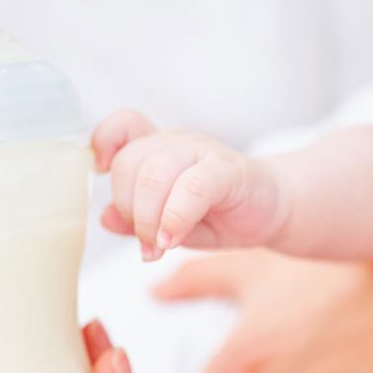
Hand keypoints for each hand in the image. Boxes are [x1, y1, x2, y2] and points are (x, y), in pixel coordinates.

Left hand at [92, 109, 287, 261]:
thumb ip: (134, 219)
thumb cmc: (218, 213)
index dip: (103, 145)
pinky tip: (173, 239)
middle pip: (128, 162)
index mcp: (157, 149)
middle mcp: (175, 144)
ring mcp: (202, 152)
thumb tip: (104, 217)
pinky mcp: (228, 170)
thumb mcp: (166, 222)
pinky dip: (175, 218)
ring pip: (154, 174)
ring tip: (159, 246)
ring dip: (148, 219)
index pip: (122, 126)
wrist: (272, 210)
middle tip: (143, 240)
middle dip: (128, 209)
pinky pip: (192, 187)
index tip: (101, 175)